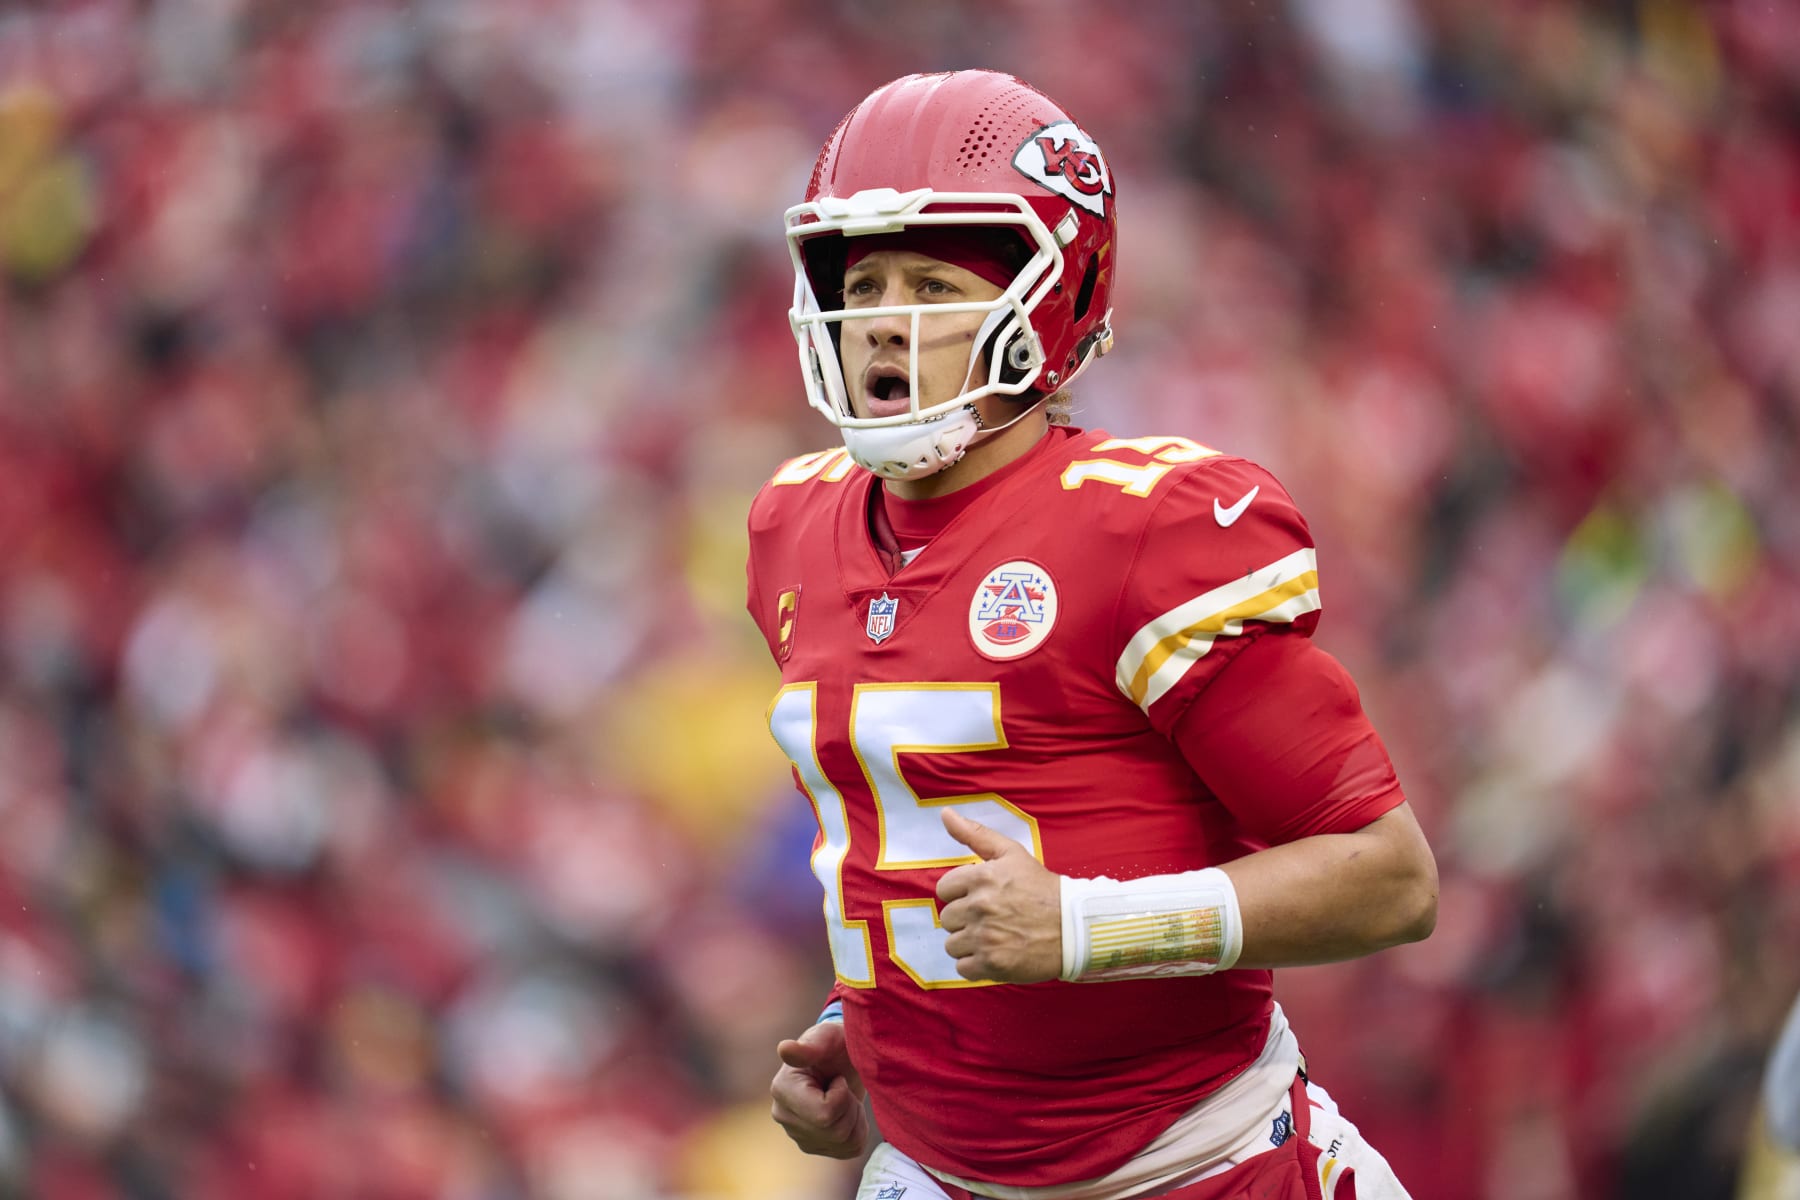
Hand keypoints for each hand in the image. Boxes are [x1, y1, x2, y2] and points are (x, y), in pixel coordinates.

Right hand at [769, 1021, 867, 1158]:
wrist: (842, 1060)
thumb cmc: (835, 1044)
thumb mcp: (827, 1038)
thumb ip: (809, 1046)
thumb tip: (784, 1048)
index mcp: (782, 1089)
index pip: (824, 1114)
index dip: (842, 1096)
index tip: (838, 1078)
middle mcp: (784, 1116)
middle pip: (835, 1131)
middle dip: (851, 1107)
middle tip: (845, 1086)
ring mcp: (797, 1134)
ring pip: (844, 1142)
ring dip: (856, 1118)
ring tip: (846, 1096)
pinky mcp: (813, 1146)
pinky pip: (849, 1150)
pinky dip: (858, 1131)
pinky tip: (848, 1111)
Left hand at [935, 809, 1062, 982]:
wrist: (1075, 927)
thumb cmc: (1042, 888)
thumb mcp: (1011, 853)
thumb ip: (975, 834)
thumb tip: (945, 813)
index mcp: (981, 877)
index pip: (944, 890)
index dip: (961, 894)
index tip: (982, 898)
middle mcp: (979, 907)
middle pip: (948, 919)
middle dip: (966, 919)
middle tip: (993, 918)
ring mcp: (985, 937)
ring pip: (952, 945)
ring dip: (969, 944)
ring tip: (995, 937)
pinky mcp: (992, 964)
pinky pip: (963, 968)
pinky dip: (976, 965)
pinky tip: (996, 954)